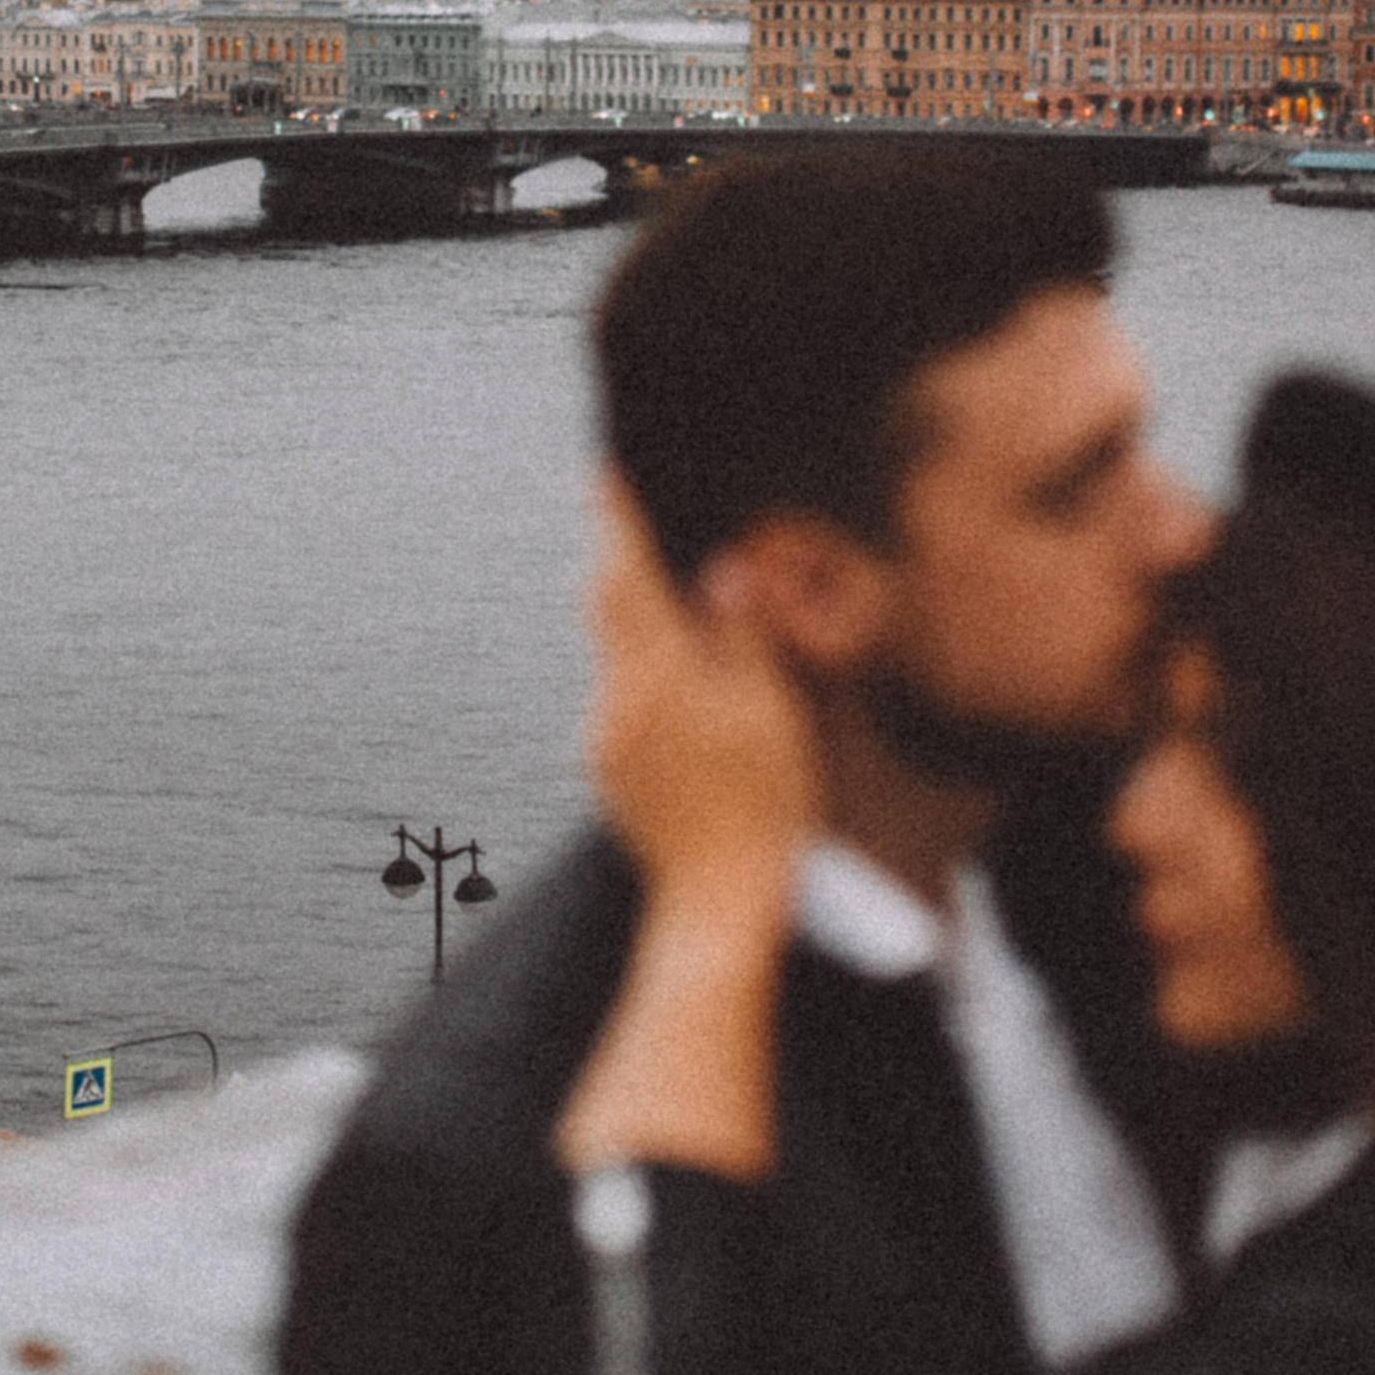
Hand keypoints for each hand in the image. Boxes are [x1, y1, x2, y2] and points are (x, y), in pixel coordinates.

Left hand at [556, 483, 813, 1182]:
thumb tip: (721, 570)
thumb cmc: (764, 804)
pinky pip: (620, 697)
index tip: (602, 472)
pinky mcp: (608, 768)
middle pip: (609, 607)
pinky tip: (687, 689)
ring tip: (684, 609)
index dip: (617, 519)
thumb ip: (740, 633)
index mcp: (659, 673)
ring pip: (615, 652)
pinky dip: (646, 673)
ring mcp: (605, 737)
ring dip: (640, 622)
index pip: (629, 573)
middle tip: (638, 522)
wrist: (719, 902)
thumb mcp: (771, 709)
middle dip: (622, 561)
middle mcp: (617, 698)